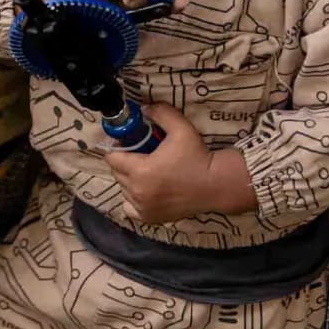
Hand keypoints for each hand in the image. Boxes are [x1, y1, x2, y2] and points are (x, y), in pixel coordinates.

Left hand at [103, 104, 256, 223]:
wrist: (215, 185)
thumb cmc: (197, 156)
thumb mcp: (181, 128)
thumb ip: (160, 113)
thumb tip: (142, 109)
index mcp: (140, 170)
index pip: (112, 158)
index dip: (118, 148)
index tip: (130, 143)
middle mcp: (137, 192)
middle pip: (117, 173)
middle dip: (124, 162)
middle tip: (141, 155)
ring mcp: (143, 208)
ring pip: (123, 190)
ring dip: (130, 180)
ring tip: (147, 172)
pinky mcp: (150, 218)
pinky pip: (130, 208)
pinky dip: (133, 200)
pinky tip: (146, 191)